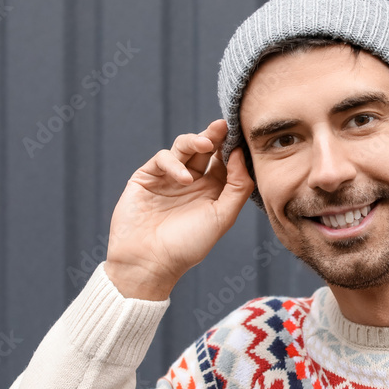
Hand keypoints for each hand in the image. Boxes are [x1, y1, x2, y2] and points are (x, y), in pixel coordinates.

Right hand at [104, 119, 253, 299]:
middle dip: (215, 135)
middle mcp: (192, 182)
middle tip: (224, 125)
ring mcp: (169, 178)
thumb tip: (240, 154)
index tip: (242, 135)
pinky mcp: (146, 178)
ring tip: (206, 145)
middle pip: (205, 149)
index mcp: (213, 191)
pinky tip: (185, 179)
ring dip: (196, 141)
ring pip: (184, 147)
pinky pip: (163, 159)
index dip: (233, 146)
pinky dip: (174, 163)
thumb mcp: (223, 217)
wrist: (149, 262)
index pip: (225, 160)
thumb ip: (237, 186)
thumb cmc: (189, 245)